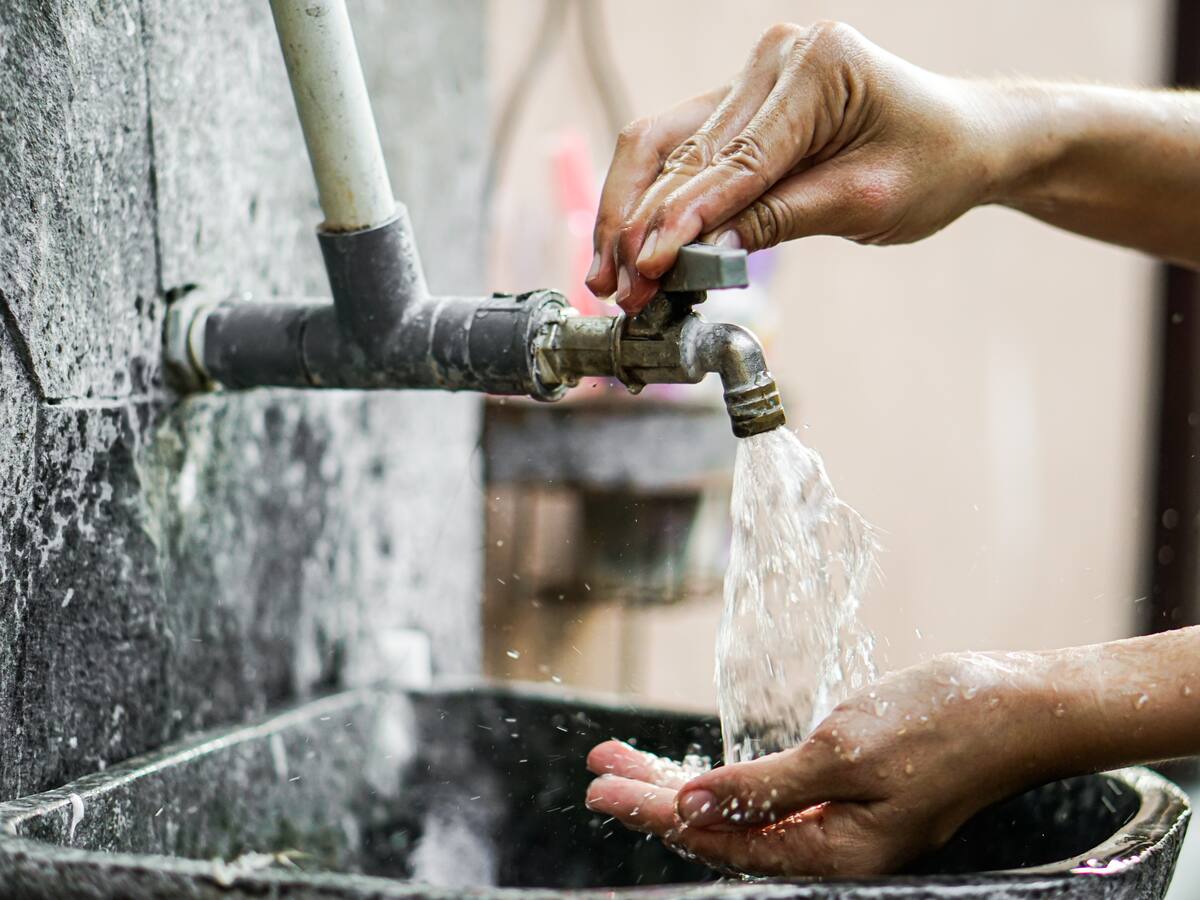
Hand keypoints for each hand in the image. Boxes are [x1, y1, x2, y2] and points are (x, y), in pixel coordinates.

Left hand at [585, 652, 1072, 876]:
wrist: (1017, 708)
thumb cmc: (939, 726)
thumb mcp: (844, 754)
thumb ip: (765, 788)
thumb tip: (691, 808)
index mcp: (831, 853)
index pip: (716, 840)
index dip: (652, 812)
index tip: (601, 786)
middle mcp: (831, 849)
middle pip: (720, 830)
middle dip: (655, 797)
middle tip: (598, 769)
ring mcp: (841, 823)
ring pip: (740, 812)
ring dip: (684, 785)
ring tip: (627, 760)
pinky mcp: (849, 795)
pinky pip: (769, 797)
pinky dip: (727, 780)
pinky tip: (698, 773)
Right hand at [586, 22, 1016, 312]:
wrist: (961, 139)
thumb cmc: (931, 164)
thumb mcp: (865, 200)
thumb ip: (781, 218)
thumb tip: (702, 249)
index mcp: (819, 67)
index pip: (737, 158)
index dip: (686, 219)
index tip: (647, 266)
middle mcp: (775, 59)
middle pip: (683, 148)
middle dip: (643, 225)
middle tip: (616, 289)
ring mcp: (752, 75)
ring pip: (663, 145)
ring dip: (629, 212)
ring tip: (605, 274)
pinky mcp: (738, 101)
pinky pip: (679, 147)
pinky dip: (651, 198)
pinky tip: (626, 242)